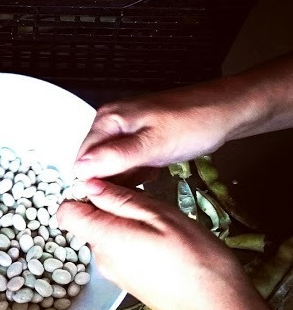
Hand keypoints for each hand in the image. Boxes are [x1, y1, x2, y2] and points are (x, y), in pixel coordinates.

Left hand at [58, 180, 292, 309]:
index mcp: (104, 238)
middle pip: (88, 222)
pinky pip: (122, 252)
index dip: (83, 194)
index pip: (65, 212)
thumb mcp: (161, 215)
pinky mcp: (130, 283)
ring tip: (161, 223)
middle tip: (147, 201)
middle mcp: (102, 259)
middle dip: (110, 206)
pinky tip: (165, 243)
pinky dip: (136, 241)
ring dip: (127, 223)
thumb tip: (89, 184)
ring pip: (107, 236)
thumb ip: (120, 199)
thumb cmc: (196, 261)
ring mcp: (115, 273)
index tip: (110, 186)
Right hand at [74, 81, 239, 180]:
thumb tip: (81, 170)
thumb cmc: (194, 122)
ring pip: (113, 167)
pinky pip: (129, 165)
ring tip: (149, 174)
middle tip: (137, 184)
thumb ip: (115, 157)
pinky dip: (140, 173)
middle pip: (95, 165)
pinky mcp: (141, 141)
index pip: (81, 160)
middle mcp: (112, 124)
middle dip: (112, 181)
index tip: (110, 197)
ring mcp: (126, 132)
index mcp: (108, 120)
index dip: (92, 182)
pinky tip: (154, 171)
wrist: (226, 112)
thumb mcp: (152, 144)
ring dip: (128, 179)